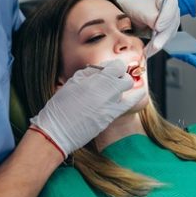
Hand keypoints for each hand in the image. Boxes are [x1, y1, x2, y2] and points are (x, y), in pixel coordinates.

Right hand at [29, 59, 145, 156]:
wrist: (57, 131)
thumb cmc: (61, 105)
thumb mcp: (73, 82)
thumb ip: (90, 73)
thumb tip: (103, 68)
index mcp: (97, 79)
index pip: (118, 66)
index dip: (115, 67)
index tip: (111, 70)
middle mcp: (108, 91)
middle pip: (125, 78)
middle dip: (121, 77)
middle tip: (113, 80)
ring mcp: (112, 104)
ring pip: (127, 90)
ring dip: (124, 87)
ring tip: (115, 90)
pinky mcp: (112, 116)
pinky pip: (130, 103)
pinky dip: (135, 96)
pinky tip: (138, 94)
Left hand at [118, 0, 180, 57]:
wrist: (127, 14)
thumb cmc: (133, 7)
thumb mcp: (140, 9)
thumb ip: (151, 17)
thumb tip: (158, 27)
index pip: (171, 5)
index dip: (166, 17)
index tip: (157, 27)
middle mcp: (170, 7)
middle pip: (172, 21)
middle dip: (163, 34)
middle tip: (155, 44)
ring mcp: (170, 19)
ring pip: (170, 32)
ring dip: (160, 42)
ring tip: (150, 50)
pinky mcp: (168, 30)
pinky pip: (166, 38)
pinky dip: (157, 45)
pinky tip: (150, 50)